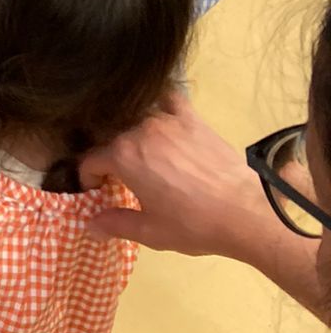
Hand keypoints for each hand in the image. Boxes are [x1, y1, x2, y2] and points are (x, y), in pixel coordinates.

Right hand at [80, 92, 261, 258]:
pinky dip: (160, 104)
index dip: (90, 178)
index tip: (99, 190)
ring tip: (144, 154)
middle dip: (110, 158)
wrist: (244, 211)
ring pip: (136, 118)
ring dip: (132, 134)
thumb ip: (116, 224)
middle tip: (124, 179)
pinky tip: (164, 120)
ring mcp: (166, 119)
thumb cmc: (194, 225)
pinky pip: (168, 99)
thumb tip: (89, 225)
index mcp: (122, 156)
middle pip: (112, 138)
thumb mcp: (151, 232)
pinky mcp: (190, 117)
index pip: (90, 160)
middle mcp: (138, 129)